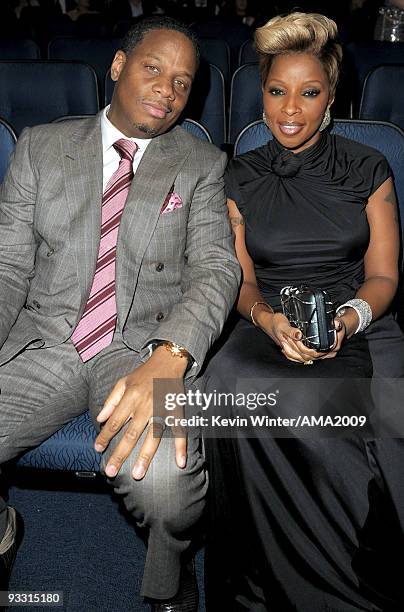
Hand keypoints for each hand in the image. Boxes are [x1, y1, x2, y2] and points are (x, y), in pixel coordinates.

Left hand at [94, 347, 187, 479]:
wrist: (168, 361)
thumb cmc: (143, 374)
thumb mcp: (122, 382)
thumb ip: (111, 401)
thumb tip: (100, 419)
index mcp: (131, 397)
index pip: (115, 421)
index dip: (105, 436)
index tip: (98, 449)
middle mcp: (146, 405)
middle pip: (131, 434)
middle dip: (120, 454)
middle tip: (111, 471)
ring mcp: (163, 409)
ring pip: (153, 436)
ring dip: (145, 456)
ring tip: (138, 473)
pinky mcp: (176, 411)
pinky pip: (180, 431)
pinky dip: (181, 447)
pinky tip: (180, 462)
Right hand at [262, 312, 345, 362]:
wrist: (267, 322)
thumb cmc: (274, 322)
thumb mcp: (282, 324)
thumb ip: (290, 331)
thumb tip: (299, 335)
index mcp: (289, 344)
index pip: (305, 352)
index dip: (315, 352)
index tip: (323, 348)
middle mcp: (290, 348)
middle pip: (305, 357)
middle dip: (317, 355)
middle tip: (327, 351)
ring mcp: (290, 349)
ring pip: (302, 358)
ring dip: (312, 357)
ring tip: (322, 353)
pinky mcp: (290, 347)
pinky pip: (298, 356)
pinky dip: (305, 356)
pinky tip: (310, 355)